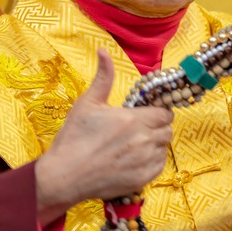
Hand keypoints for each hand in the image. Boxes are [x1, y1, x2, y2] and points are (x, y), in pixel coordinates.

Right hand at [35, 50, 172, 224]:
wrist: (64, 176)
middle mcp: (143, 140)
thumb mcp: (87, 103)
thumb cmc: (73, 138)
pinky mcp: (142, 179)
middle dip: (156, 127)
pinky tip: (132, 160)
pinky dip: (151, 162)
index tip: (145, 114)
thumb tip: (104, 51)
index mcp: (133, 119)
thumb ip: (103, 78)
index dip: (157, 112)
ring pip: (163, 148)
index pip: (164, 113)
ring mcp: (144, 162)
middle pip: (167, 130)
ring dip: (154, 145)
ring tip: (132, 146)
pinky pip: (158, 166)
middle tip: (137, 130)